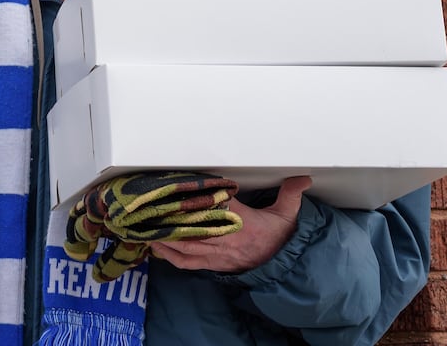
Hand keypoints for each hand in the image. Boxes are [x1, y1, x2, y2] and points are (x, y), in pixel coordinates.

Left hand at [150, 176, 311, 272]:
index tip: (179, 187)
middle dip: (168, 218)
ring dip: (163, 236)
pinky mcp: (213, 264)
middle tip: (149, 208)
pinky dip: (170, 256)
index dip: (195, 198)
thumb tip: (302, 178)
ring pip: (184, 245)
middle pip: (190, 227)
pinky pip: (188, 263)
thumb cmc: (280, 237)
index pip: (212, 207)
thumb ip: (291, 194)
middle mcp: (224, 237)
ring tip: (144, 225)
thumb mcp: (287, 214)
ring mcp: (216, 253)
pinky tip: (156, 247)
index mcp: (239, 221)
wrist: (284, 267)